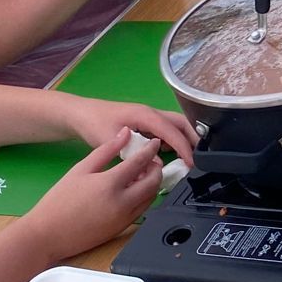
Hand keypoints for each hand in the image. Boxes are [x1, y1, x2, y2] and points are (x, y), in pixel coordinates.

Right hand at [23, 131, 167, 259]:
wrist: (48, 235)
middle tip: (151, 159)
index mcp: (110, 183)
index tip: (154, 142)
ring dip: (152, 183)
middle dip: (156, 168)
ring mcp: (125, 218)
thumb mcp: (80, 169)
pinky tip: (134, 190)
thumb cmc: (59, 200)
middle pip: (153, 181)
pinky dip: (144, 197)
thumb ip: (106, 150)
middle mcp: (123, 202)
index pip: (141, 162)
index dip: (151, 149)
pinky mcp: (123, 228)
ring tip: (142, 173)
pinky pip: (143, 209)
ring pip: (151, 197)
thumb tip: (125, 133)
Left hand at [68, 101, 196, 164]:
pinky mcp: (144, 123)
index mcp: (146, 115)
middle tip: (202, 158)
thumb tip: (156, 167)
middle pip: (181, 123)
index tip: (192, 164)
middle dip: (194, 139)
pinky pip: (165, 130)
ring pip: (175, 125)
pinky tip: (172, 153)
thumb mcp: (112, 142)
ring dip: (185, 138)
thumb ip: (134, 155)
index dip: (184, 147)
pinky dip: (174, 140)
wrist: (80, 115)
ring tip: (191, 158)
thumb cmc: (94, 124)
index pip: (172, 131)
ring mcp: (148, 118)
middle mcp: (151, 114)